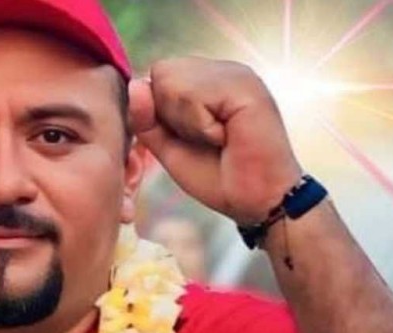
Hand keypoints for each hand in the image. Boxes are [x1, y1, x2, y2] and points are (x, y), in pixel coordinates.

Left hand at [131, 57, 302, 223]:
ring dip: (187, 123)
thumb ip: (146, 119)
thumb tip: (135, 84)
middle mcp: (223, 70)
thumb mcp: (168, 148)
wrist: (257, 203)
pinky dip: (201, 127)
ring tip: (218, 138)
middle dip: (171, 115)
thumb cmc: (218, 176)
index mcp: (207, 79)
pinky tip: (227, 137)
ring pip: (173, 82)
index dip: (160, 112)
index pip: (157, 75)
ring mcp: (236, 74)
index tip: (194, 138)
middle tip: (207, 139)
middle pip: (161, 72)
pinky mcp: (245, 86)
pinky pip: (193, 97)